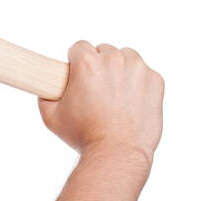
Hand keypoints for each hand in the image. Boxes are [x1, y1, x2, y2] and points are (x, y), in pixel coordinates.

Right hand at [38, 40, 164, 165]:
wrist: (117, 153)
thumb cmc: (84, 136)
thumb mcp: (51, 118)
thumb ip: (45, 97)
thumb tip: (46, 88)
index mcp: (87, 63)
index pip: (80, 47)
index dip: (77, 61)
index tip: (80, 75)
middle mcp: (113, 60)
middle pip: (104, 51)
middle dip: (100, 66)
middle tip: (98, 89)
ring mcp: (138, 69)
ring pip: (127, 57)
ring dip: (121, 69)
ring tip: (116, 94)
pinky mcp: (155, 80)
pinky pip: (145, 73)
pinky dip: (139, 84)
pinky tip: (132, 102)